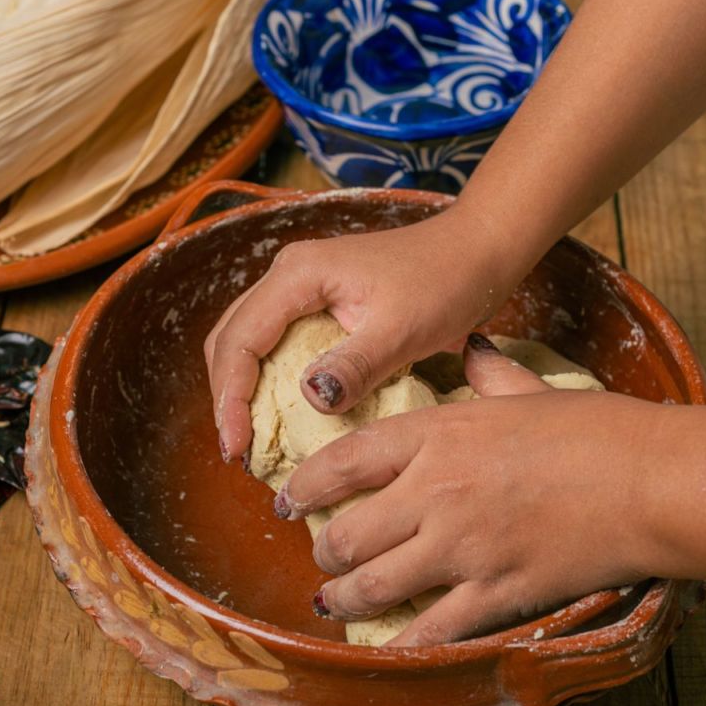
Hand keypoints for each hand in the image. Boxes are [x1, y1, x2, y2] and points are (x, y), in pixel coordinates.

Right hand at [203, 205, 528, 462]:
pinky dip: (267, 380)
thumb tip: (310, 398)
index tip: (237, 448)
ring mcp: (301, 286)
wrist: (477, 252)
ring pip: (247, 341)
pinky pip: (275, 343)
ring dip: (242, 390)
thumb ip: (356, 364)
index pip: (241, 340)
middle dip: (228, 398)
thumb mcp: (404, 329)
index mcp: (300, 274)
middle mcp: (289, 274)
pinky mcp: (318, 302)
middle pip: (231, 339)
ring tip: (252, 440)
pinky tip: (280, 414)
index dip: (230, 398)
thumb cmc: (447, 282)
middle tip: (239, 453)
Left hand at [281, 335, 660, 645]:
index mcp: (438, 434)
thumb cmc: (596, 429)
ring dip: (342, 598)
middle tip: (322, 556)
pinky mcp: (494, 592)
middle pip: (345, 533)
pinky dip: (401, 644)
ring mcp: (461, 547)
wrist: (651, 479)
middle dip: (323, 550)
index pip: (343, 460)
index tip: (290, 498)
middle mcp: (435, 491)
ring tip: (333, 602)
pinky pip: (429, 631)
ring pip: (372, 586)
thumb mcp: (529, 391)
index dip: (304, 485)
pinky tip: (384, 646)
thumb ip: (489, 375)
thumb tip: (473, 353)